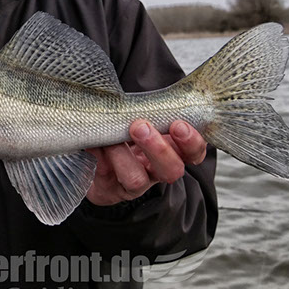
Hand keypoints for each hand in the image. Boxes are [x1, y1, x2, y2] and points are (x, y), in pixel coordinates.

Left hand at [85, 120, 206, 205]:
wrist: (95, 158)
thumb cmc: (121, 131)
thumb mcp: (136, 117)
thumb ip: (143, 109)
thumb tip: (137, 97)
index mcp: (171, 150)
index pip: (193, 151)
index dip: (191, 142)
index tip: (178, 125)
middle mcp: (156, 170)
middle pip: (172, 170)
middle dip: (158, 149)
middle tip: (141, 127)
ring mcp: (134, 182)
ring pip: (137, 180)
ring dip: (123, 157)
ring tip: (110, 141)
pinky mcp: (110, 191)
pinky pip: (107, 179)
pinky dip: (100, 160)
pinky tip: (95, 146)